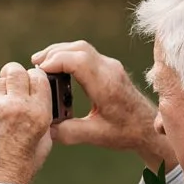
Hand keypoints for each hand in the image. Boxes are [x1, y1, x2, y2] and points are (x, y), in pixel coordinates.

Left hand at [0, 62, 54, 183]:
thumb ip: (44, 118)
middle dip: (14, 74)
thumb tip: (38, 98)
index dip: (34, 77)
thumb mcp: (44, 144)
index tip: (30, 81)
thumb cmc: (20, 167)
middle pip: (15, 71)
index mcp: (39, 114)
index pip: (38, 77)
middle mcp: (17, 106)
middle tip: (11, 81)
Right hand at [32, 41, 176, 170]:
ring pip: (82, 48)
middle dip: (53, 53)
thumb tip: (44, 128)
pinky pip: (86, 53)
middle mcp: (109, 70)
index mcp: (106, 85)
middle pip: (78, 48)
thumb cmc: (125, 132)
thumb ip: (68, 132)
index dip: (56, 61)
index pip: (78, 60)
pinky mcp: (110, 67)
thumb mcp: (95, 136)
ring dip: (61, 52)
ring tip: (42, 64)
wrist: (149, 127)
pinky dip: (69, 56)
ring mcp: (111, 66)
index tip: (39, 71)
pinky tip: (58, 67)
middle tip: (34, 64)